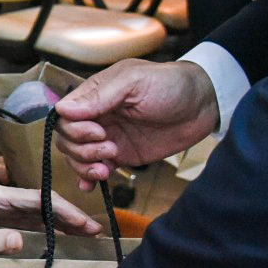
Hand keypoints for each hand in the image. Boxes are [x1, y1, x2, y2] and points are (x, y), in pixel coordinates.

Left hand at [0, 183, 100, 260]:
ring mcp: (1, 209)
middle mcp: (0, 198)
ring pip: (38, 214)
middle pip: (42, 204)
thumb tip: (21, 241)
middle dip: (69, 216)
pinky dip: (47, 230)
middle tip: (95, 230)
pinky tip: (62, 237)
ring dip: (61, 223)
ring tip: (86, 234)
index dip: (62, 210)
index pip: (36, 200)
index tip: (84, 222)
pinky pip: (29, 223)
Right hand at [54, 59, 218, 188]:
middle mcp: (97, 116)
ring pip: (77, 156)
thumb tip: (63, 109)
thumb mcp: (134, 82)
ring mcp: (108, 137)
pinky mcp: (122, 156)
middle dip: (82, 149)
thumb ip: (100, 96)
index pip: (65, 115)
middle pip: (67, 139)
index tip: (98, 131)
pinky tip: (91, 186)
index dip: (75, 129)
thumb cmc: (170, 84)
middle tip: (110, 148)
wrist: (203, 105)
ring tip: (108, 166)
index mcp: (95, 94)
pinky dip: (87, 179)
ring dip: (86, 165)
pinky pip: (95, 169)